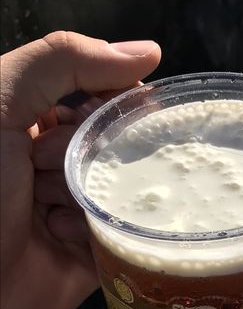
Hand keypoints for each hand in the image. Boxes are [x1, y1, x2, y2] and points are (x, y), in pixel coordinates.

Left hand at [0, 31, 160, 308]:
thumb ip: (62, 61)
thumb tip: (146, 52)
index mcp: (29, 120)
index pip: (98, 93)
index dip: (106, 98)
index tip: (95, 112)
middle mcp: (55, 163)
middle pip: (116, 140)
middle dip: (89, 151)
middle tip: (42, 169)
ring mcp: (76, 210)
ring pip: (124, 187)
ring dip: (87, 195)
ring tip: (44, 210)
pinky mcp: (93, 256)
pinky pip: (124, 234)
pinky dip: (97, 232)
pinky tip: (60, 237)